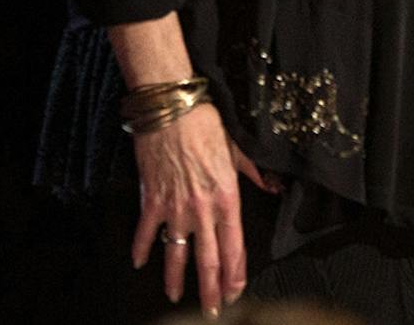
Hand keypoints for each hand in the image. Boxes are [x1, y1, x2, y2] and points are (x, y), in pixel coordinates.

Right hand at [128, 103, 275, 315]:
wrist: (172, 110)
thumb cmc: (208, 125)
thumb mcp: (240, 150)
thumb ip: (256, 174)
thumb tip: (275, 188)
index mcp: (227, 198)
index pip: (234, 246)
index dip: (235, 273)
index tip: (236, 292)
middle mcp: (202, 209)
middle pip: (208, 258)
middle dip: (211, 289)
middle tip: (212, 311)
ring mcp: (174, 208)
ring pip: (175, 253)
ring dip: (175, 279)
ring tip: (175, 297)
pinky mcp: (150, 200)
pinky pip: (144, 233)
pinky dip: (140, 249)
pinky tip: (139, 262)